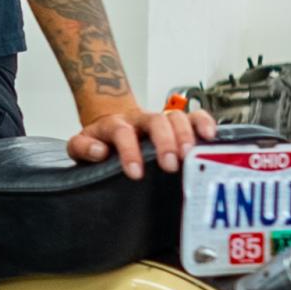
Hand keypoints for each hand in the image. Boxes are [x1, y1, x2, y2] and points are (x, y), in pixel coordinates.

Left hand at [68, 103, 217, 181]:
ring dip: (185, 134)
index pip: (122, 132)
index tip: (136, 173)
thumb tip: (99, 151)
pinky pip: (194, 116)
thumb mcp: (80, 145)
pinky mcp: (176, 122)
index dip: (129, 151)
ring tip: (190, 155)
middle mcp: (139, 119)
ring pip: (175, 117)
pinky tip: (210, 136)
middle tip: (170, 165)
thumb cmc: (98, 141)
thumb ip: (82, 148)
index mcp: (113, 125)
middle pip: (155, 121)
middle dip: (164, 142)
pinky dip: (204, 122)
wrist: (111, 122)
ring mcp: (159, 119)